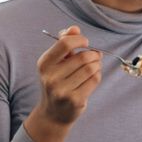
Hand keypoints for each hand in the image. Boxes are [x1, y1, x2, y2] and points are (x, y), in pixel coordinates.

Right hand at [23, 25, 102, 141]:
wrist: (53, 113)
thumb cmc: (57, 81)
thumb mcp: (54, 62)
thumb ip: (64, 42)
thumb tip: (74, 28)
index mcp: (44, 64)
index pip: (65, 43)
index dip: (80, 40)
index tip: (85, 43)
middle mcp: (50, 77)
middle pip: (83, 57)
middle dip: (93, 54)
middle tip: (95, 56)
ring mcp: (62, 90)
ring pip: (91, 68)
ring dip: (97, 65)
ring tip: (94, 66)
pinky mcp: (75, 100)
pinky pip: (94, 80)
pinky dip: (97, 75)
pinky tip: (93, 77)